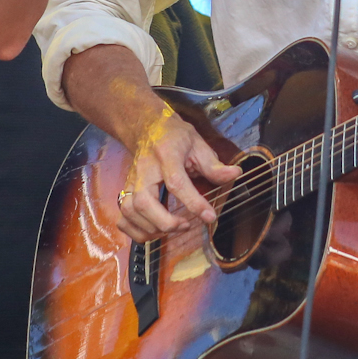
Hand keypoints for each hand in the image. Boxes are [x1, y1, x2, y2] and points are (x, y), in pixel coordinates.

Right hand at [114, 106, 240, 242]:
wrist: (147, 127)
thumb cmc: (175, 136)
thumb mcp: (198, 144)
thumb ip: (214, 164)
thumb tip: (235, 175)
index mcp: (166, 154)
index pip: (176, 182)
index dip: (193, 202)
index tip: (210, 216)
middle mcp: (144, 169)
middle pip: (144, 202)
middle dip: (165, 222)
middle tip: (186, 225)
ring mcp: (132, 181)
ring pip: (130, 211)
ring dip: (151, 229)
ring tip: (174, 228)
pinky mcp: (126, 191)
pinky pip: (123, 218)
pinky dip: (136, 231)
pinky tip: (154, 232)